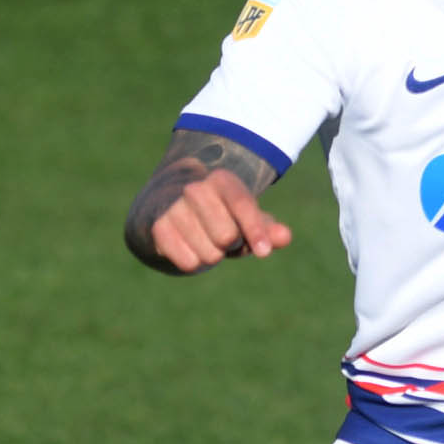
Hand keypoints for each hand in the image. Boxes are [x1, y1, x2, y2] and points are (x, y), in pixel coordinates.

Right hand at [148, 170, 292, 271]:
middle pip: (227, 236)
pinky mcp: (158, 228)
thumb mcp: (245, 220)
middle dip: (231, 245)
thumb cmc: (220, 216)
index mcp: (222, 181)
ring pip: (209, 254)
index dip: (255, 231)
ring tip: (205, 241)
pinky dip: (194, 263)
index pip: (242, 205)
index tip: (264, 252)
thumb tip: (285, 237)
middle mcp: (195, 189)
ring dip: (213, 256)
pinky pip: (188, 263)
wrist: (170, 208)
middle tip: (224, 237)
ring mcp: (174, 207)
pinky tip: (188, 247)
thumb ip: (268, 229)